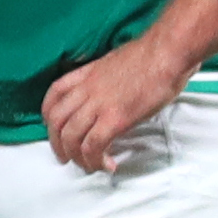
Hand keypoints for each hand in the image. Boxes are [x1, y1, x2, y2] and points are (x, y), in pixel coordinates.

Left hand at [39, 31, 187, 173]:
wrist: (167, 52)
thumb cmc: (152, 54)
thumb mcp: (116, 63)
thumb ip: (105, 79)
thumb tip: (111, 93)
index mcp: (86, 74)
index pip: (54, 94)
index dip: (49, 115)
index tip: (54, 128)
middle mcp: (86, 89)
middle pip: (57, 121)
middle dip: (57, 144)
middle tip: (66, 157)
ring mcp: (99, 104)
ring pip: (71, 137)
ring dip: (76, 157)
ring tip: (87, 166)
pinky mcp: (115, 118)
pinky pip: (94, 145)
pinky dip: (95, 159)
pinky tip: (107, 165)